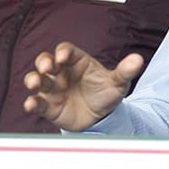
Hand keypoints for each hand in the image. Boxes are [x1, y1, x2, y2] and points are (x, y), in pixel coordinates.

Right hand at [23, 42, 144, 131]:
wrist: (102, 118)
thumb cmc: (106, 94)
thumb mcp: (117, 83)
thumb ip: (125, 71)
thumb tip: (138, 59)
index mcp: (76, 61)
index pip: (65, 50)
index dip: (62, 52)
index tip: (63, 57)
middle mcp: (61, 72)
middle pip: (46, 60)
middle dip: (43, 62)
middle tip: (46, 67)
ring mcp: (53, 88)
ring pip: (37, 79)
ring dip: (33, 79)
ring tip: (35, 83)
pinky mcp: (48, 105)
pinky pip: (37, 102)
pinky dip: (31, 103)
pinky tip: (30, 105)